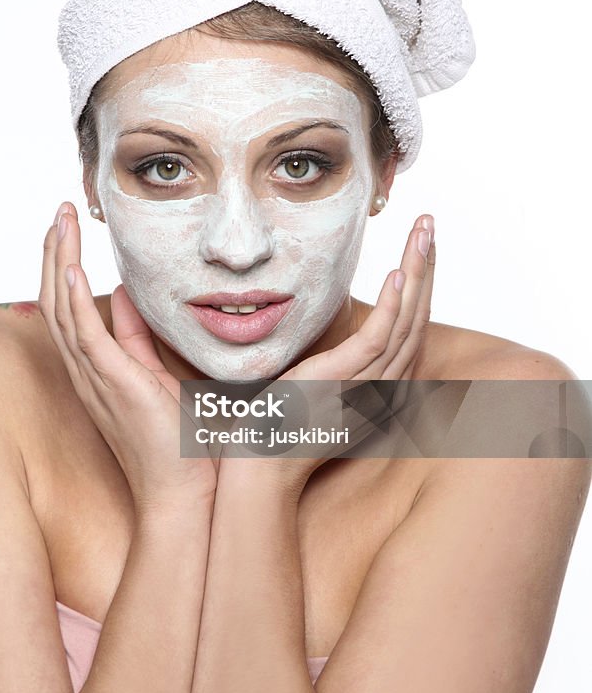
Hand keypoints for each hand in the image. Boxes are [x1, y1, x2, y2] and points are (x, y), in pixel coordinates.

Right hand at [38, 202, 216, 511]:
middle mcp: (87, 372)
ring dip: (61, 263)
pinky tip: (72, 268)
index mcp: (98, 368)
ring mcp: (96, 379)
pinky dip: (75, 301)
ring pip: (64, 311)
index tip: (70, 229)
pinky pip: (85, 337)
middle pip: (57, 301)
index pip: (70, 307)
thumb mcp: (157, 375)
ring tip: (60, 222)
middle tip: (59, 211)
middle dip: (57, 253)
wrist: (184, 493)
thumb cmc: (177, 441)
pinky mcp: (113, 385)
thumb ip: (141, 337)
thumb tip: (135, 294)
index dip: (66, 265)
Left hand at [218, 215, 435, 495]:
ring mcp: (366, 384)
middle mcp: (385, 385)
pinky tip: (397, 274)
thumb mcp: (317, 388)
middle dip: (426, 266)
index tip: (419, 246)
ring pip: (406, 321)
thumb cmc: (282, 430)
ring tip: (423, 231)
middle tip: (429, 224)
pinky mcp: (342, 381)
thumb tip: (335, 336)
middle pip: (417, 316)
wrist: (262, 469)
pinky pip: (378, 339)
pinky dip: (392, 306)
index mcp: (381, 385)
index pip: (409, 326)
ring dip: (416, 272)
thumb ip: (335, 363)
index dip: (419, 283)